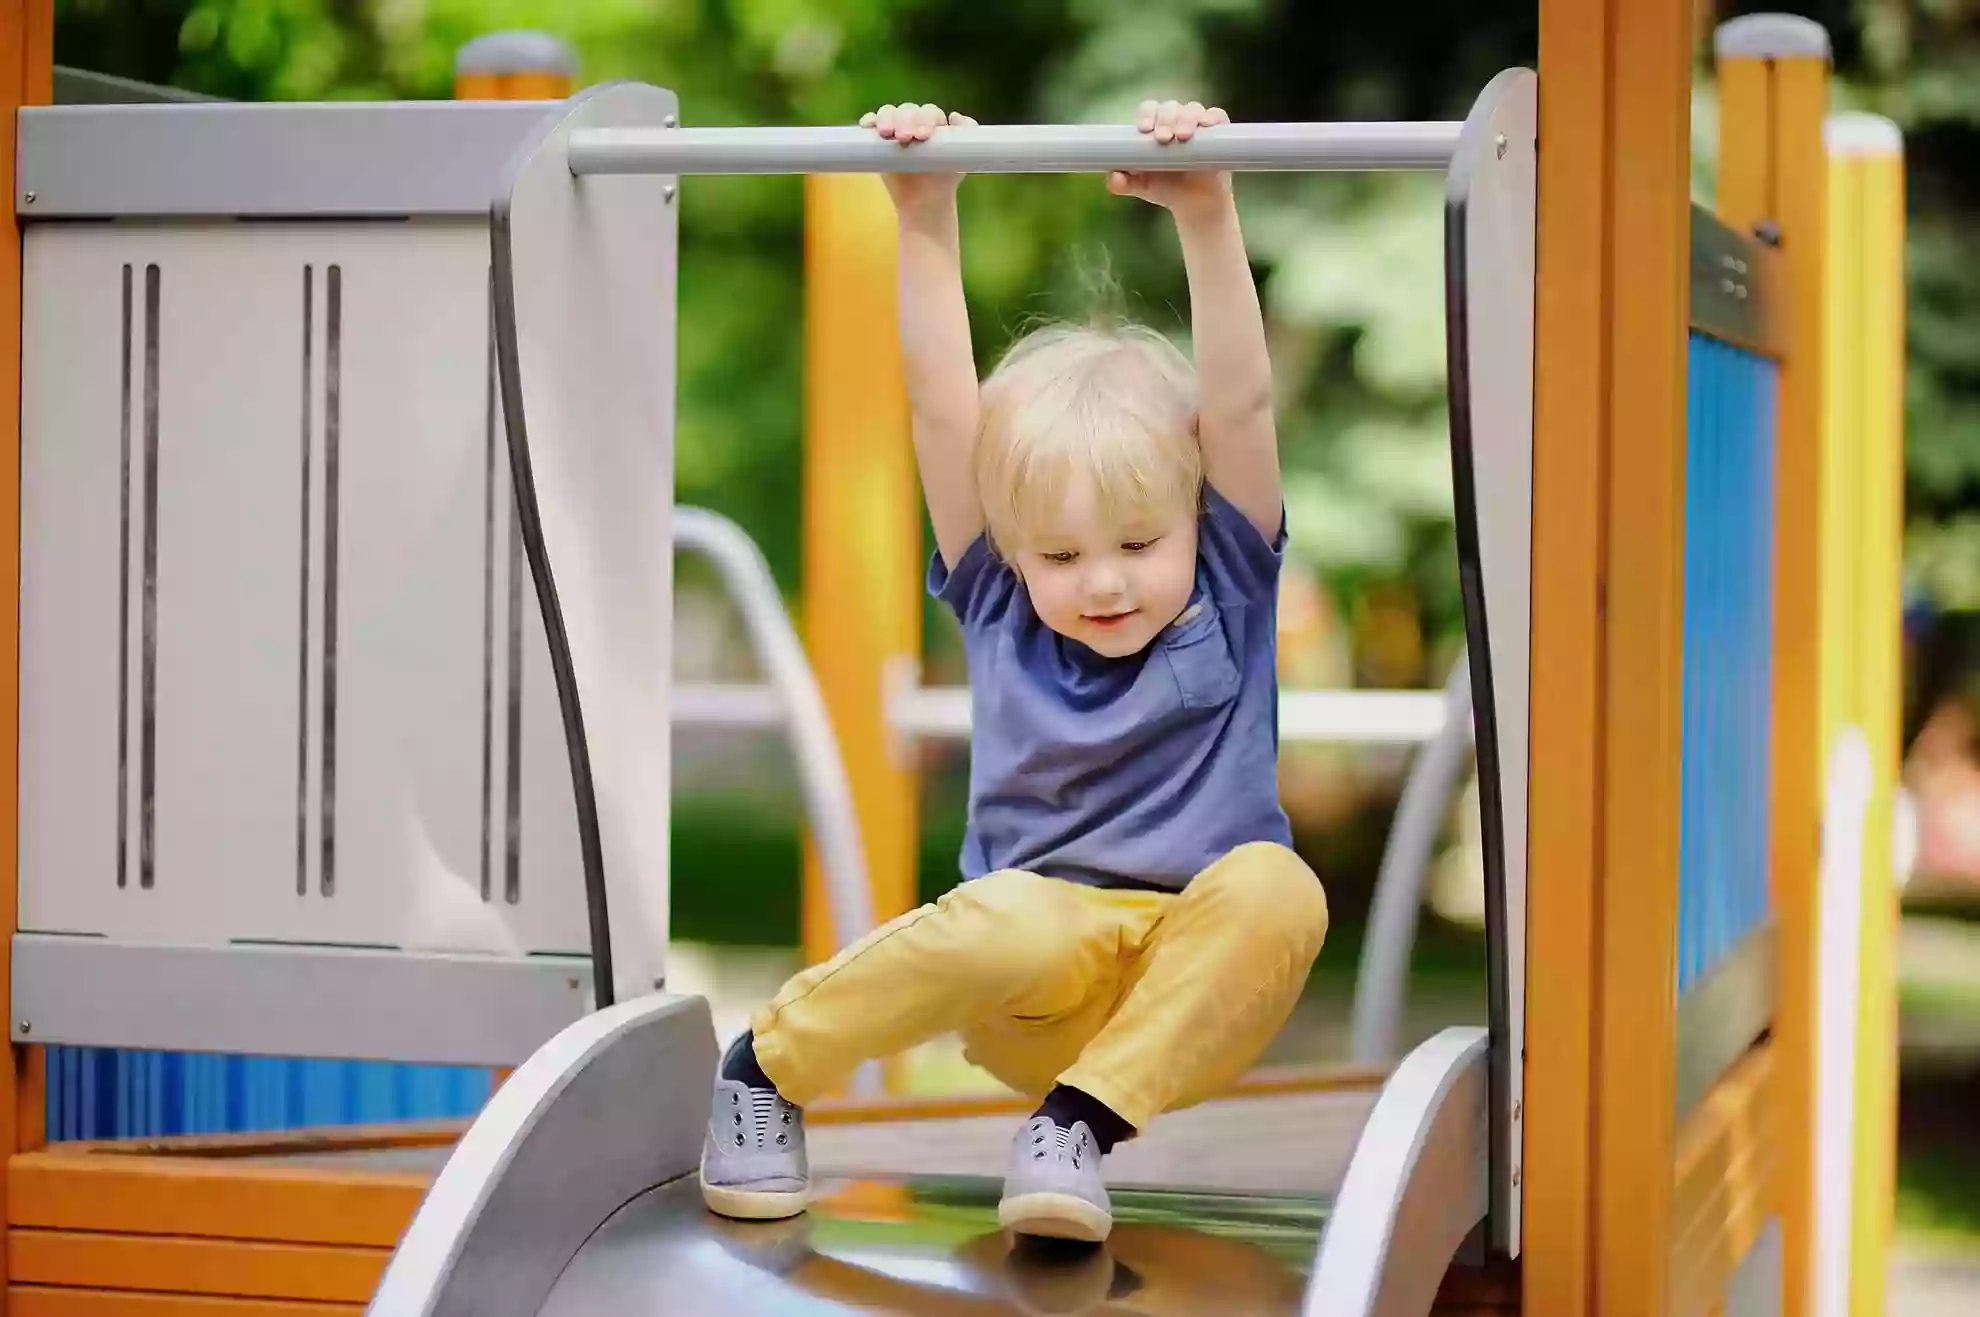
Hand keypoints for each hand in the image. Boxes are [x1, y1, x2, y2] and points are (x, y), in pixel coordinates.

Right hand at [860, 103, 977, 217]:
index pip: (928, 113)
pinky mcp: (877, 140)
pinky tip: (868, 126)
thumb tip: (955, 116)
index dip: (925, 120)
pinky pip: (872, 124)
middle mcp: (913, 122)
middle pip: (908, 111)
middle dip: (905, 121)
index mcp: (933, 123)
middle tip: (905, 138)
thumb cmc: (944, 179)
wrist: (924, 202)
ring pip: (889, 113)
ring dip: (887, 118)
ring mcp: (894, 130)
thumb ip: (966, 135)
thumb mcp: (960, 159)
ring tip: (886, 133)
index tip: (923, 137)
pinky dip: (869, 121)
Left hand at [1107, 99, 1233, 222]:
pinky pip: (1216, 116)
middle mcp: (1176, 121)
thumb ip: (1122, 183)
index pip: (1149, 109)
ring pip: (1192, 109)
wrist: (1194, 206)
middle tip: (1161, 139)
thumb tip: (1113, 175)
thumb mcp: (1141, 187)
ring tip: (1181, 137)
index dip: (1146, 114)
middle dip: (1164, 119)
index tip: (1144, 130)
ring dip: (1186, 118)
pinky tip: (1206, 126)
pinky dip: (1212, 117)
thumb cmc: (1165, 189)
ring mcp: (1198, 125)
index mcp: (1156, 127)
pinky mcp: (1219, 132)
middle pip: (1170, 107)